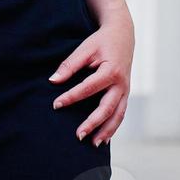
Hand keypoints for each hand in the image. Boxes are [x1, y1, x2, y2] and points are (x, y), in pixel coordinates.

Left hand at [48, 12, 133, 145]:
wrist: (123, 35)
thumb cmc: (101, 41)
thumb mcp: (85, 48)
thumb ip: (70, 65)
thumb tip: (53, 81)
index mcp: (111, 71)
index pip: (88, 88)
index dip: (71, 97)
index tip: (56, 105)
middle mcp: (121, 84)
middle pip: (107, 108)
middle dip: (93, 123)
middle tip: (78, 135)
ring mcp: (126, 90)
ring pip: (118, 115)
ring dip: (106, 131)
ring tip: (93, 144)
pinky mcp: (126, 94)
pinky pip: (121, 113)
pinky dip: (113, 127)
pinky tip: (103, 139)